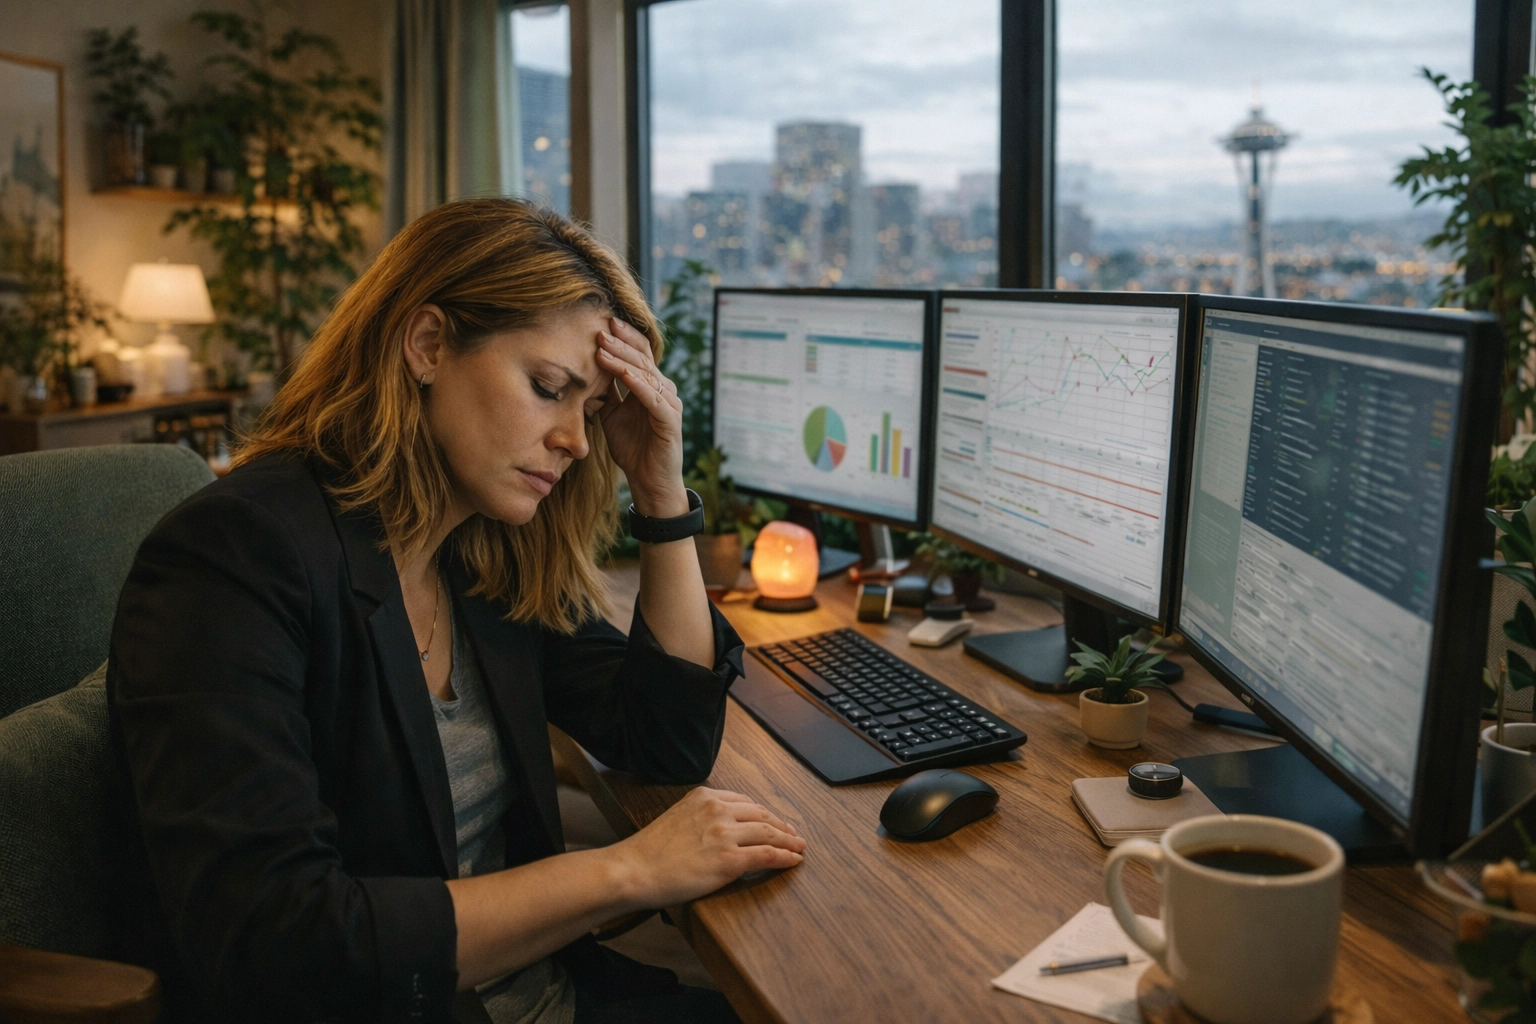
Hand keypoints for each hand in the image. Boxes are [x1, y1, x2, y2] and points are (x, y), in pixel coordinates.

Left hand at [596, 317, 687, 517]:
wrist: (649, 482)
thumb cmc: (633, 449)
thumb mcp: (612, 415)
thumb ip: (606, 393)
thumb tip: (586, 371)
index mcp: (651, 386)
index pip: (639, 353)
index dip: (623, 337)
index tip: (601, 323)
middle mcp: (664, 390)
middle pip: (643, 358)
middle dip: (621, 342)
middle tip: (600, 328)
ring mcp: (669, 404)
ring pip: (646, 374)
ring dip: (624, 359)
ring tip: (604, 347)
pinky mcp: (670, 421)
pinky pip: (653, 398)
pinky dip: (638, 384)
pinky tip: (623, 373)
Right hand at [608, 787, 805, 908]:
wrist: (634, 870)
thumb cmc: (648, 852)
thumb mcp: (676, 818)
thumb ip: (699, 817)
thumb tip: (718, 830)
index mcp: (704, 797)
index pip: (744, 802)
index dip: (763, 813)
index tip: (773, 821)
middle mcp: (717, 810)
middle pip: (761, 814)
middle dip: (781, 825)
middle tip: (793, 835)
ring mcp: (725, 834)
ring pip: (769, 833)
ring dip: (789, 841)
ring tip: (799, 848)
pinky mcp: (730, 860)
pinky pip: (767, 855)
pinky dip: (785, 857)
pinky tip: (794, 860)